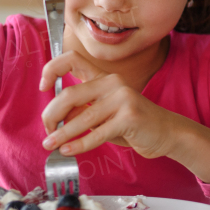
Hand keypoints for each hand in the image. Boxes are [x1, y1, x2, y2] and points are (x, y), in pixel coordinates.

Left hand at [39, 50, 179, 159]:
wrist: (166, 132)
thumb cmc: (133, 124)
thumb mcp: (104, 115)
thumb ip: (82, 112)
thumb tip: (57, 120)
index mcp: (104, 78)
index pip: (73, 59)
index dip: (52, 69)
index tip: (43, 87)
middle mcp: (113, 83)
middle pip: (70, 94)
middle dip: (51, 115)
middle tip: (47, 131)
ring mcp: (123, 98)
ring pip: (82, 117)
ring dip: (61, 134)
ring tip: (50, 145)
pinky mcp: (130, 117)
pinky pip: (97, 133)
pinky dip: (79, 144)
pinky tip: (68, 150)